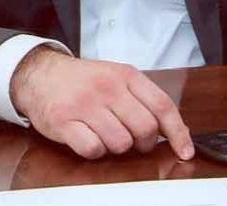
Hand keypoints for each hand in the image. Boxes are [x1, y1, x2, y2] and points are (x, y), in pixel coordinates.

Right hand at [10, 47, 193, 160]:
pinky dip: (95, 150)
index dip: (177, 132)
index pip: (162, 105)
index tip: (185, 151)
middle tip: (132, 139)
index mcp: (125, 74)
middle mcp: (107, 87)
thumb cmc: (84, 80)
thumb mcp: (116, 77)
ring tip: (104, 132)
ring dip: (116, 146)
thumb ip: (143, 98)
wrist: (41, 74)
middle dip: (142, 142)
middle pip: (144, 128)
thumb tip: (174, 130)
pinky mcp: (64, 121)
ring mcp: (85, 104)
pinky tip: (87, 137)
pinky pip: (93, 149)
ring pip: (120, 143)